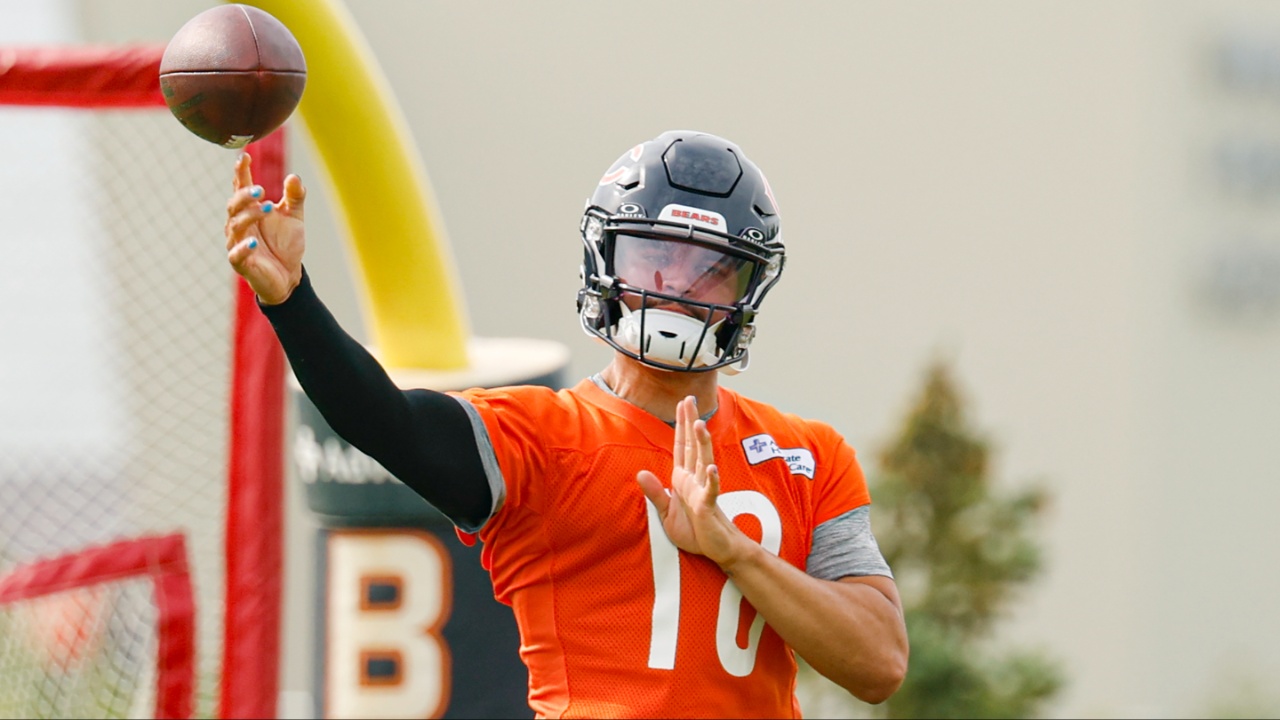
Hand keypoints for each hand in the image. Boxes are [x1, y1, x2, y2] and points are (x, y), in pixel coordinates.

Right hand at [224, 153, 305, 304]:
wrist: (289, 276)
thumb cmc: (286, 244)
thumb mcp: (294, 218)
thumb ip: (295, 197)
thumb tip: (294, 177)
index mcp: (250, 210)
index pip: (241, 188)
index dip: (241, 172)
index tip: (244, 157)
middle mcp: (239, 224)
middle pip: (234, 205)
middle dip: (245, 195)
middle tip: (261, 190)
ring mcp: (237, 243)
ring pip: (235, 226)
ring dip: (250, 215)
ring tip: (268, 208)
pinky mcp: (240, 263)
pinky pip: (236, 254)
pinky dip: (243, 248)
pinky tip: (253, 242)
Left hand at [637, 396, 751, 568]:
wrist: (715, 549)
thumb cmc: (695, 530)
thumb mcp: (666, 513)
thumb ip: (655, 493)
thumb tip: (641, 473)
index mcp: (684, 479)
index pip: (682, 446)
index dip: (681, 425)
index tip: (683, 404)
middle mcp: (695, 479)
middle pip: (693, 446)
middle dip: (691, 422)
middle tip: (690, 400)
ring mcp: (703, 490)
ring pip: (703, 462)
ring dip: (701, 443)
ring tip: (699, 424)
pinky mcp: (709, 506)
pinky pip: (711, 490)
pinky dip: (712, 479)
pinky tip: (712, 468)